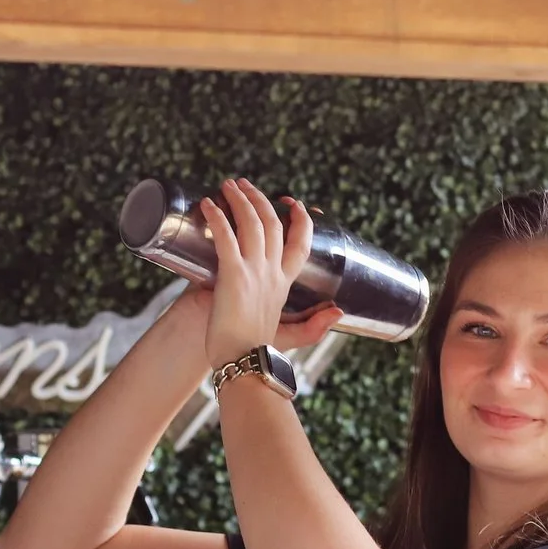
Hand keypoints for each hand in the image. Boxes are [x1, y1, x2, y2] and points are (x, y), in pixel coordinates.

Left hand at [201, 179, 341, 368]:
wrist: (244, 364)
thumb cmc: (260, 352)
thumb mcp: (292, 337)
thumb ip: (315, 325)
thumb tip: (339, 311)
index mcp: (285, 283)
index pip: (300, 243)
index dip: (300, 220)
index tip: (293, 204)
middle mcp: (272, 272)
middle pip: (272, 223)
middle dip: (260, 199)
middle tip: (244, 185)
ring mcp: (254, 271)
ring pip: (252, 222)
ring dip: (240, 199)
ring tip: (228, 185)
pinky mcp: (233, 275)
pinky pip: (226, 236)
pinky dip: (217, 217)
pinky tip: (209, 204)